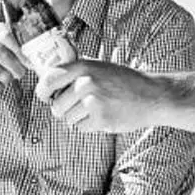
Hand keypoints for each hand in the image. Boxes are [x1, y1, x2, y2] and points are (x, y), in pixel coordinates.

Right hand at [0, 22, 30, 103]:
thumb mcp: (2, 50)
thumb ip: (16, 48)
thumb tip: (34, 58)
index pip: (6, 34)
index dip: (20, 49)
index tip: (28, 60)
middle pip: (5, 55)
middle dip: (17, 68)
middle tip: (20, 73)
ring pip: (2, 73)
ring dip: (7, 79)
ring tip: (1, 77)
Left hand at [39, 58, 168, 132]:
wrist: (152, 95)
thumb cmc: (124, 81)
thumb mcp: (99, 66)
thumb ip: (76, 70)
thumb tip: (47, 76)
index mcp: (83, 67)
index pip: (49, 80)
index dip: (43, 92)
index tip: (45, 96)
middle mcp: (85, 83)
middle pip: (56, 106)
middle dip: (64, 109)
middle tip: (80, 105)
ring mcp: (93, 102)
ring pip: (68, 119)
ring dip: (78, 118)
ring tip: (96, 108)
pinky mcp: (100, 119)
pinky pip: (81, 128)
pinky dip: (89, 126)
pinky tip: (103, 116)